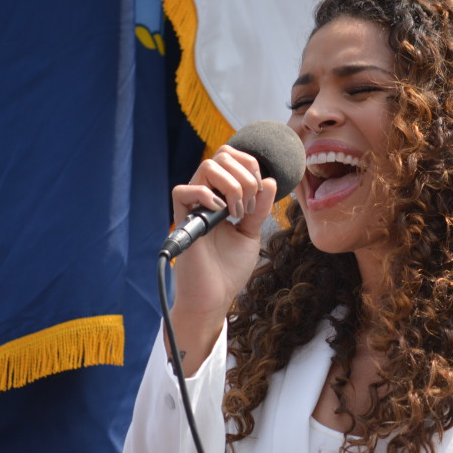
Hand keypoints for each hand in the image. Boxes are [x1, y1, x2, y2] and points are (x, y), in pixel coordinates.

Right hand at [167, 145, 277, 369]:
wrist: (215, 295)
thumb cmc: (229, 268)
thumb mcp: (251, 232)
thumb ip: (259, 207)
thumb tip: (269, 180)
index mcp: (222, 196)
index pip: (230, 158)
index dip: (249, 164)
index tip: (260, 191)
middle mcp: (206, 197)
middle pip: (220, 156)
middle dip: (245, 175)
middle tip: (249, 205)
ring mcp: (194, 207)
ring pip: (206, 167)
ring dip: (231, 185)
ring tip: (237, 212)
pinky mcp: (182, 221)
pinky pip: (183, 191)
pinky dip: (207, 196)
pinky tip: (222, 214)